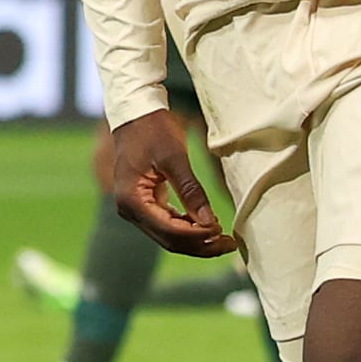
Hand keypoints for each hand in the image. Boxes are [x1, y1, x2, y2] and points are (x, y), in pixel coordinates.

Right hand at [105, 107, 235, 256]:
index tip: (222, 230)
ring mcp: (136, 210)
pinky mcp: (145, 205)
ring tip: (224, 240)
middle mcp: (130, 211)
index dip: (197, 235)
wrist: (135, 116)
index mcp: (132, 200)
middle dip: (201, 245)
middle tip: (230, 244)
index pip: (168, 230)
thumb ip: (191, 190)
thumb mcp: (173, 156)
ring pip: (169, 237)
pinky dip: (189, 229)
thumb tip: (209, 222)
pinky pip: (168, 225)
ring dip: (197, 241)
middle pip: (169, 240)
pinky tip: (209, 227)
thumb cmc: (152, 130)